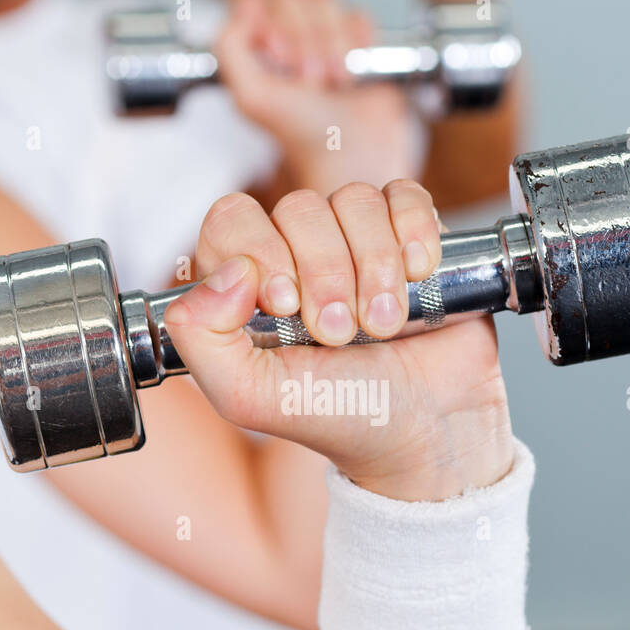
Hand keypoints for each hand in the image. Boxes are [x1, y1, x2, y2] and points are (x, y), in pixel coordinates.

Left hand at [164, 180, 513, 501]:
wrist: (428, 434)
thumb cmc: (340, 415)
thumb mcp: (250, 397)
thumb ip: (201, 338)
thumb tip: (229, 270)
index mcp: (248, 285)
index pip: (232, 220)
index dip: (260, 252)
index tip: (285, 305)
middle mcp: (299, 254)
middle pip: (299, 208)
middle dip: (326, 273)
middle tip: (340, 334)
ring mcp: (356, 240)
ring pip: (354, 200)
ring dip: (376, 266)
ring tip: (385, 325)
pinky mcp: (409, 235)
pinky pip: (405, 195)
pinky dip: (413, 233)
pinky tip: (418, 276)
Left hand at [216, 0, 420, 192]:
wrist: (355, 152)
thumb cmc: (304, 134)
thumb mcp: (251, 96)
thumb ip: (229, 47)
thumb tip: (245, 7)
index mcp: (255, 50)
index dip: (275, 24)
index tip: (281, 58)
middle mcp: (285, 41)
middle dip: (308, 41)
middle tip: (312, 80)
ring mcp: (321, 39)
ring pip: (328, 4)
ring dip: (335, 46)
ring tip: (335, 82)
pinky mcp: (354, 43)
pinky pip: (357, 15)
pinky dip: (358, 41)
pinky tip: (353, 69)